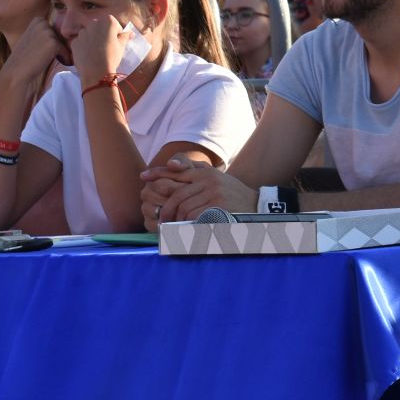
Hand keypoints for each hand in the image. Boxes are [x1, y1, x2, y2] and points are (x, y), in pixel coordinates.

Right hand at [3, 17, 63, 86]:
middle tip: (46, 56)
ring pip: (63, 43)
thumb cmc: (24, 57)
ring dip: (60, 52)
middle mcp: (43, 23)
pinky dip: (64, 58)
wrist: (15, 71)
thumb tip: (65, 34)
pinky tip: (55, 63)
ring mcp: (48, 32)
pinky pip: (66, 51)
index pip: (56, 29)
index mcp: (38, 20)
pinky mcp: (53, 43)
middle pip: (61, 35)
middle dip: (57, 45)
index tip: (44, 49)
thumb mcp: (33, 37)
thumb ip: (44, 33)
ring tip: (48, 59)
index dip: (52, 41)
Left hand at [71, 14, 130, 80]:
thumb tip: (130, 33)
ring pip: (89, 33)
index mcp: (107, 21)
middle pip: (100, 26)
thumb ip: (125, 36)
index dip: (116, 33)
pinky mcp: (75, 42)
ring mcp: (82, 32)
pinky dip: (84, 47)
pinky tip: (89, 56)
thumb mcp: (121, 46)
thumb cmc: (112, 57)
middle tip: (107, 46)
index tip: (117, 41)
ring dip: (93, 39)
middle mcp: (93, 23)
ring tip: (97, 52)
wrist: (96, 72)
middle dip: (103, 34)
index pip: (114, 24)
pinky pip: (81, 42)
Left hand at [140, 155, 254, 223]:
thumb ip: (195, 176)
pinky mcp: (218, 206)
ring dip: (177, 219)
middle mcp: (208, 180)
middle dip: (166, 208)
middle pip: (177, 193)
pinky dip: (188, 224)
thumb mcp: (215, 180)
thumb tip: (171, 172)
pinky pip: (194, 216)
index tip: (143, 176)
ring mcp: (214, 193)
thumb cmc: (232, 195)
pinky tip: (187, 228)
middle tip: (161, 219)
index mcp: (205, 172)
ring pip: (184, 207)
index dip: (159, 173)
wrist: (256, 206)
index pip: (177, 170)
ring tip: (175, 227)